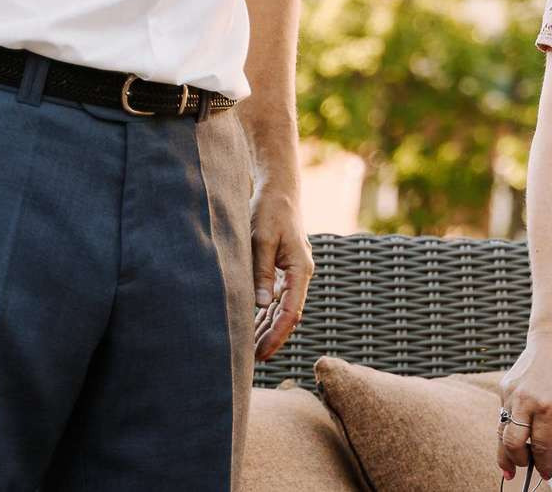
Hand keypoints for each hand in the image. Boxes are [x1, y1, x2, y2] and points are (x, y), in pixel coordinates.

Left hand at [250, 192, 312, 361]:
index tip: (261, 352)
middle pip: (290, 314)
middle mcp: (301, 273)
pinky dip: (267, 313)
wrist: (278, 191)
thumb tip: (262, 305)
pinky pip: (278, 298)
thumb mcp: (261, 240)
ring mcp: (294, 272)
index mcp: (301, 268)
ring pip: (284, 308)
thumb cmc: (269, 211)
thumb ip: (261, 272)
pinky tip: (254, 326)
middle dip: (273, 337)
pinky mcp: (284, 269)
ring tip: (250, 349)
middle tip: (253, 360)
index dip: (277, 334)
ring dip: (269, 328)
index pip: (291, 311)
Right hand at [497, 325, 551, 482]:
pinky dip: (508, 428)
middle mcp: (526, 401)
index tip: (547, 473)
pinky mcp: (505, 387)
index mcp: (549, 407)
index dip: (543, 464)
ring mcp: (512, 394)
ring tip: (508, 468)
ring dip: (505, 452)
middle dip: (518, 462)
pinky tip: (515, 434)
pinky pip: (503, 414)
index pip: (542, 446)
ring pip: (502, 432)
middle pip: (513, 444)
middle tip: (523, 471)